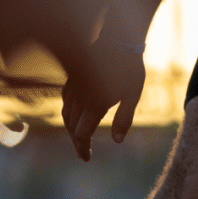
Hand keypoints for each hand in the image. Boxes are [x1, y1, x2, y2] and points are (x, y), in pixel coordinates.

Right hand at [60, 37, 146, 160]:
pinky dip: (67, 114)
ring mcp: (73, 88)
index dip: (83, 147)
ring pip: (66, 115)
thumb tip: (117, 141)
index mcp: (95, 104)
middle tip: (84, 153)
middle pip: (72, 127)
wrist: (116, 40)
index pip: (82, 133)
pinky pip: (65, 102)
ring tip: (80, 138)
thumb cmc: (129, 68)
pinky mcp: (72, 80)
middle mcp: (80, 98)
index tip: (87, 158)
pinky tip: (75, 116)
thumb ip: (124, 118)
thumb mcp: (133, 94)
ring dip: (71, 130)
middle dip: (77, 142)